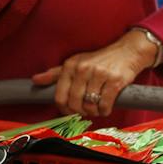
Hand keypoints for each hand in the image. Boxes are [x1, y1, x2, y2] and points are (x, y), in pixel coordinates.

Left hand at [31, 30, 160, 117]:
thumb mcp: (75, 63)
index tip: (69, 111)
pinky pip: (104, 104)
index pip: (60, 96)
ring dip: (92, 112)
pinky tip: (104, 108)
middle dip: (79, 112)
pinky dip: (104, 111)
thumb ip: (55, 74)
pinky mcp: (115, 81)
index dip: (64, 108)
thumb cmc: (98, 60)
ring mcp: (99, 74)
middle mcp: (83, 69)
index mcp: (70, 66)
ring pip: (90, 105)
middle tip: (84, 111)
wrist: (127, 51)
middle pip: (74, 103)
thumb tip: (35, 80)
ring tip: (95, 109)